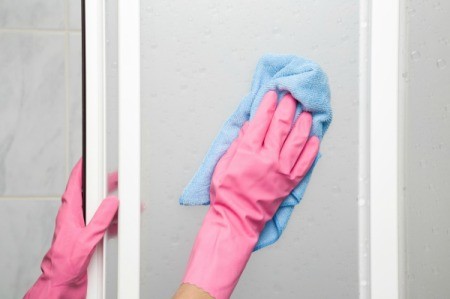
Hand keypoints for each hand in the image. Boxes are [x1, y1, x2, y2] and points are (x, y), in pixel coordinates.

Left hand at [24, 159, 118, 298]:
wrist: (62, 282)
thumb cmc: (65, 263)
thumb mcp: (87, 239)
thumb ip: (100, 219)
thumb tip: (112, 202)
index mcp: (69, 212)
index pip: (75, 184)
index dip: (82, 169)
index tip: (90, 158)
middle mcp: (75, 217)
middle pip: (91, 194)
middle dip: (105, 184)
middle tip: (117, 176)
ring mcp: (82, 226)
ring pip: (100, 209)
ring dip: (114, 206)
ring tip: (128, 202)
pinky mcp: (89, 237)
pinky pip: (104, 224)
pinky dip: (114, 221)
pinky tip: (123, 222)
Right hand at [181, 91, 319, 298]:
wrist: (237, 218)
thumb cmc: (227, 194)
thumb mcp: (223, 164)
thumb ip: (238, 144)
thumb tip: (250, 127)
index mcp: (248, 152)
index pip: (261, 121)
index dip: (268, 105)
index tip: (272, 94)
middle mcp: (268, 158)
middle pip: (281, 126)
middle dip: (287, 107)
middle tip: (291, 96)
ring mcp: (282, 170)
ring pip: (297, 141)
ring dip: (303, 124)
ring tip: (307, 112)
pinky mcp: (290, 182)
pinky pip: (305, 163)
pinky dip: (312, 149)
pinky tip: (315, 138)